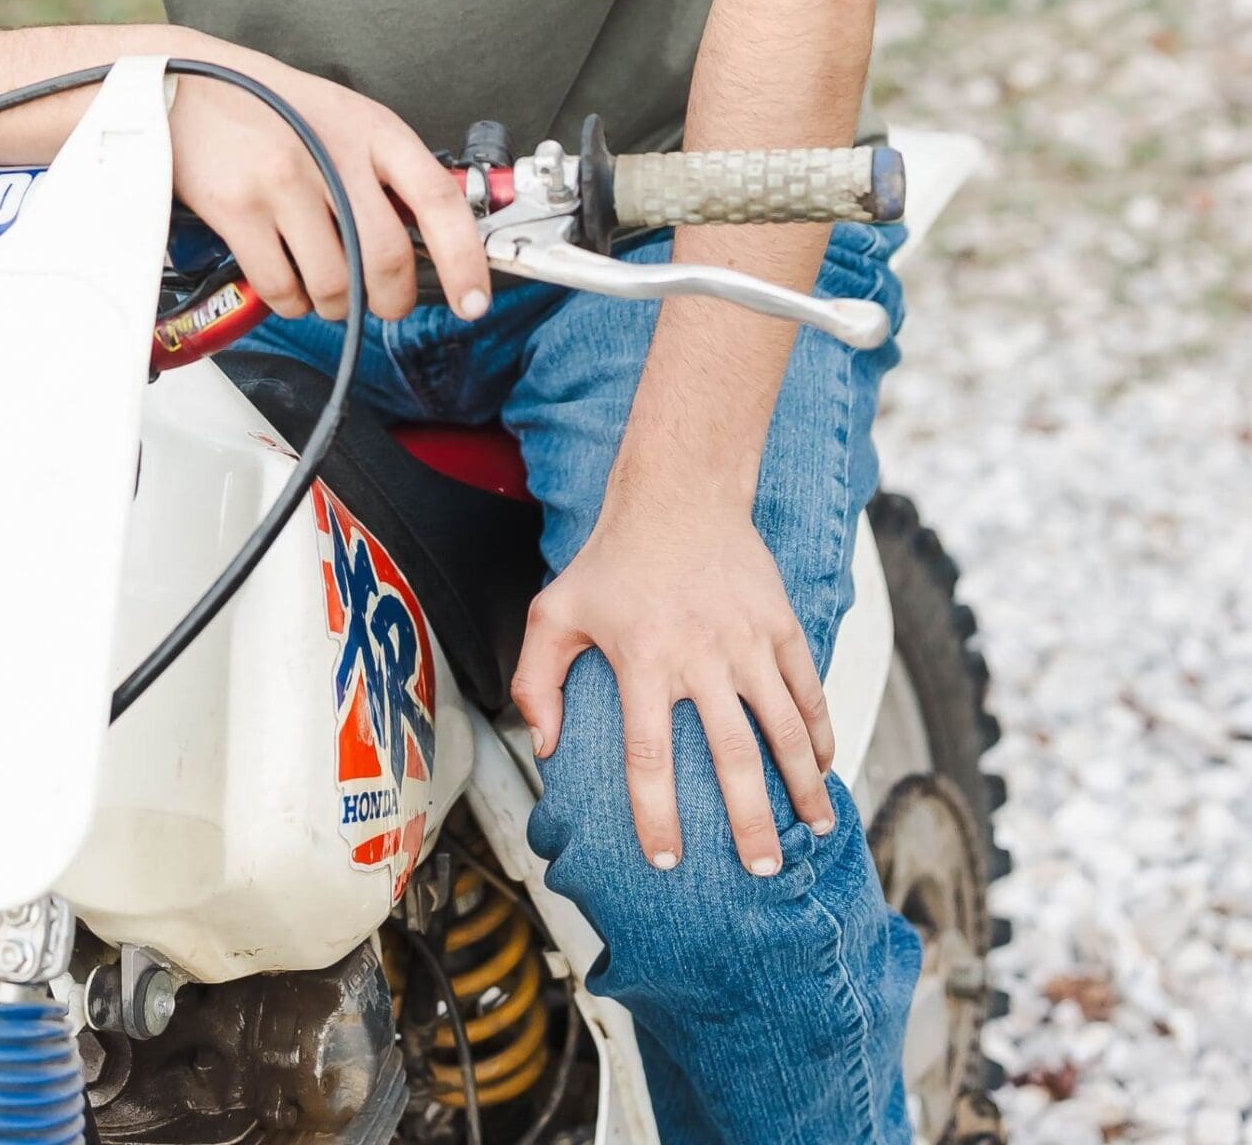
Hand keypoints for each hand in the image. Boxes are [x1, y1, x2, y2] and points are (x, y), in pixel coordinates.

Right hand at [167, 42, 488, 324]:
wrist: (187, 85)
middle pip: (386, 258)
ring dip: (335, 304)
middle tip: (380, 301)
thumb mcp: (343, 118)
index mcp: (372, 129)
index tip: (473, 299)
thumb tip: (432, 239)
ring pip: (336, 284)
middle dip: (389, 299)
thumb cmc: (270, 106)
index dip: (463, 258)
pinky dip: (290, 301)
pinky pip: (282, 288)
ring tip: (322, 284)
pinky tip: (284, 280)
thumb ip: (384, 171)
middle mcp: (332, 154)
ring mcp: (283, 181)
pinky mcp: (238, 209)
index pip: (437, 198)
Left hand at [510, 484, 836, 873]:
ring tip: (814, 831)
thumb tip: (545, 748)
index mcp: (643, 657)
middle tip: (761, 871)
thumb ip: (537, 679)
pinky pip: (808, 690)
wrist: (679, 491)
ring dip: (802, 786)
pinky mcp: (781, 623)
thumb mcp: (556, 610)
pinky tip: (824, 769)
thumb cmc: (612, 559)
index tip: (666, 860)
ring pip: (785, 728)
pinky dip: (820, 733)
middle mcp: (701, 654)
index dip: (656, 813)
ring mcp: (748, 639)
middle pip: (732, 756)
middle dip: (750, 822)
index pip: (648, 754)